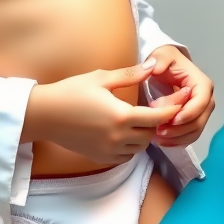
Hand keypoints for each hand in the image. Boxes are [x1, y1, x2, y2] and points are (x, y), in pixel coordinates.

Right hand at [24, 59, 189, 165]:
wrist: (44, 114)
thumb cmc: (71, 91)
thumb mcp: (102, 77)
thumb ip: (131, 75)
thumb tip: (153, 66)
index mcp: (122, 116)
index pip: (158, 117)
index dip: (171, 110)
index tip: (179, 102)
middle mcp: (118, 137)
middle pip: (151, 134)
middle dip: (157, 122)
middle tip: (156, 108)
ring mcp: (108, 150)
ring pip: (140, 147)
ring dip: (144, 135)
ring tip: (140, 119)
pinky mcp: (100, 157)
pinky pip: (126, 156)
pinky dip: (131, 146)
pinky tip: (125, 132)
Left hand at [145, 44, 214, 146]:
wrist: (166, 68)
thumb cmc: (165, 61)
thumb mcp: (161, 55)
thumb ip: (159, 59)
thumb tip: (156, 68)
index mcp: (202, 84)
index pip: (201, 102)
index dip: (188, 113)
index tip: (171, 120)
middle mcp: (207, 99)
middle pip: (199, 120)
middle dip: (180, 129)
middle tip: (159, 132)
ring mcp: (202, 111)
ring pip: (195, 131)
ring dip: (178, 137)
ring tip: (157, 138)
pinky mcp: (195, 120)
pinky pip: (191, 135)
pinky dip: (178, 141)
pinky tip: (163, 142)